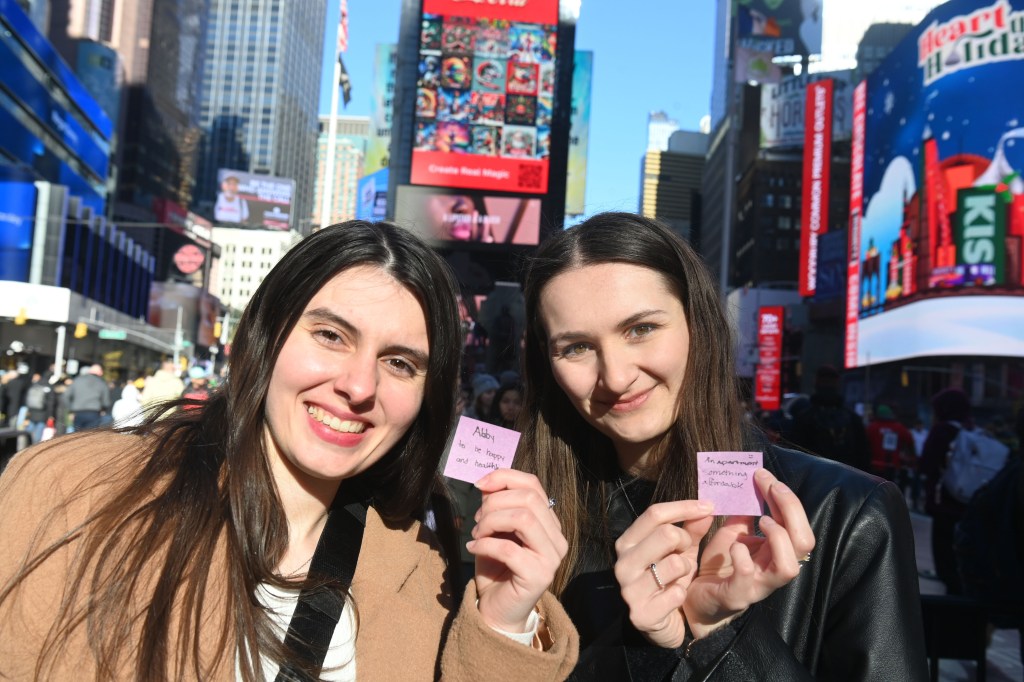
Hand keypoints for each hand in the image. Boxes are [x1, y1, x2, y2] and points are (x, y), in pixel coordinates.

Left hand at [468, 470, 566, 632]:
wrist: (498, 610)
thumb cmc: (496, 568)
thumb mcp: (493, 529)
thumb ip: (495, 505)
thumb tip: (487, 482)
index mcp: (549, 522)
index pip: (533, 485)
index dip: (504, 477)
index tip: (480, 484)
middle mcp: (557, 537)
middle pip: (528, 499)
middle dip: (495, 503)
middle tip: (477, 520)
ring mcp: (552, 557)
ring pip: (523, 519)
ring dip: (491, 522)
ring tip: (477, 534)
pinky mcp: (540, 575)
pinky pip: (508, 549)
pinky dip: (485, 544)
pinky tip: (474, 549)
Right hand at [612, 500, 715, 647]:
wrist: (662, 623)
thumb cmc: (671, 580)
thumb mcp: (682, 551)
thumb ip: (692, 529)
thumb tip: (706, 508)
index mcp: (628, 542)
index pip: (654, 514)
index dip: (684, 507)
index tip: (709, 506)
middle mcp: (623, 563)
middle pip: (666, 534)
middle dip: (686, 541)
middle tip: (687, 552)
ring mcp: (629, 590)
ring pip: (674, 563)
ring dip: (685, 570)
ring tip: (679, 578)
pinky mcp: (640, 614)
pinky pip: (675, 594)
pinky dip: (682, 594)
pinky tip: (676, 598)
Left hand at [682, 469, 814, 638]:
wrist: (694, 601)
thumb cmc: (718, 568)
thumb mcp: (731, 536)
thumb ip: (742, 516)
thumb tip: (747, 486)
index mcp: (776, 553)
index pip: (797, 524)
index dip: (786, 498)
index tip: (764, 475)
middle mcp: (773, 570)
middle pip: (805, 543)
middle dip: (790, 508)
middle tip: (769, 487)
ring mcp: (758, 585)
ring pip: (789, 567)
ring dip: (778, 536)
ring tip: (762, 520)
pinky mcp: (737, 595)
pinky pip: (749, 577)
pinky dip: (744, 557)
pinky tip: (735, 547)